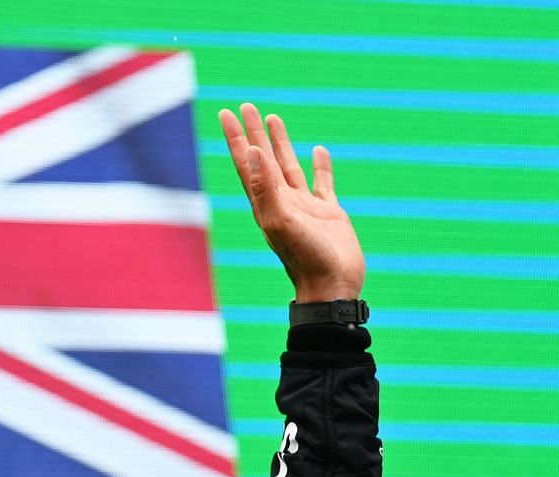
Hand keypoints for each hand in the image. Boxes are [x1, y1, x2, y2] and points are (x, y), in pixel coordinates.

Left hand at [218, 103, 363, 301]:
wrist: (332, 288)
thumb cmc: (305, 259)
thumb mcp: (281, 221)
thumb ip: (266, 186)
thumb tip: (250, 150)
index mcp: (266, 204)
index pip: (247, 163)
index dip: (236, 138)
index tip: (226, 113)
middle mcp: (281, 202)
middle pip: (264, 159)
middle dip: (253, 133)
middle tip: (245, 106)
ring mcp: (305, 207)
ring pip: (289, 166)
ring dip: (280, 143)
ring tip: (273, 118)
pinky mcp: (328, 213)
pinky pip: (322, 183)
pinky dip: (319, 166)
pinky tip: (318, 151)